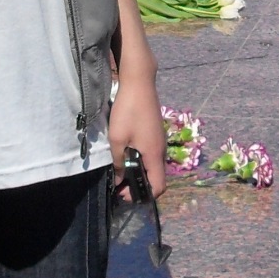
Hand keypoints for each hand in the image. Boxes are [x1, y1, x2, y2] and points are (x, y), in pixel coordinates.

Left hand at [110, 68, 165, 197]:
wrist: (139, 82)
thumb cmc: (128, 111)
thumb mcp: (117, 138)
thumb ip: (118, 162)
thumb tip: (119, 179)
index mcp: (154, 155)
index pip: (159, 187)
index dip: (144, 195)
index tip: (125, 193)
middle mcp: (161, 150)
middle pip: (156, 178)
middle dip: (139, 185)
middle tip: (119, 185)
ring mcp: (160, 140)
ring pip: (153, 165)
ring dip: (140, 172)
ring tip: (121, 171)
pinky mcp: (156, 132)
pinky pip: (152, 154)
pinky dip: (141, 160)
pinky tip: (126, 154)